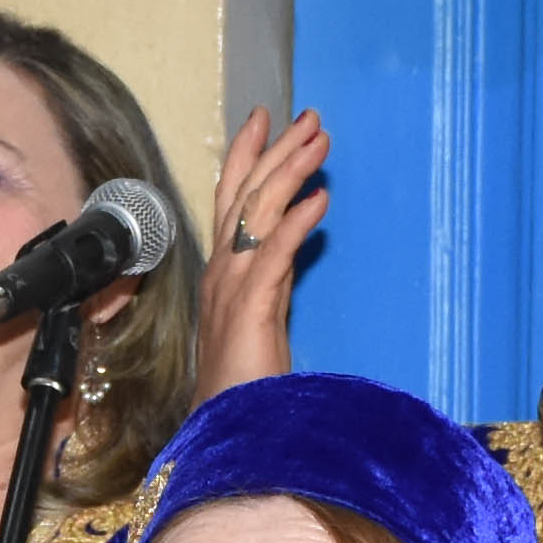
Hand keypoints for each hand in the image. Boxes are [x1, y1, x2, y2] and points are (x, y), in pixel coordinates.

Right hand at [198, 107, 331, 389]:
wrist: (228, 425)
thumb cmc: (244, 380)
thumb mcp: (262, 314)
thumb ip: (272, 275)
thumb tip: (291, 240)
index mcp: (222, 270)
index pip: (231, 199)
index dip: (246, 155)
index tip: (265, 119)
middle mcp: (222, 270)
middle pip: (244, 194)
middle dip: (276, 150)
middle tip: (309, 117)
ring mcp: (232, 286)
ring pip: (257, 214)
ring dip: (291, 172)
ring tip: (319, 142)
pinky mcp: (251, 308)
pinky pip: (274, 255)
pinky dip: (295, 224)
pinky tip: (320, 200)